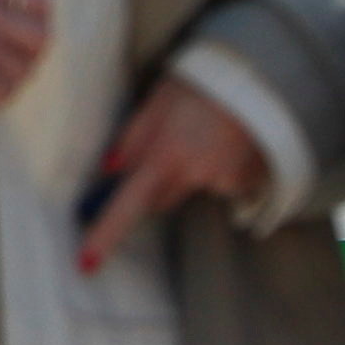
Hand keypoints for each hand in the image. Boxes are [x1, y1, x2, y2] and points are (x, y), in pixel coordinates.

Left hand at [77, 70, 271, 272]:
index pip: (128, 204)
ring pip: (192, 188)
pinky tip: (225, 139)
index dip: (106, 234)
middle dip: (152, 182)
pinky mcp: (248, 182)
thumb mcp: (156, 102)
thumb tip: (110, 169)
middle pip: (159, 199)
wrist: (258, 80)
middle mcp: (196, 176)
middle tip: (165, 144)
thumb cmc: (199, 85)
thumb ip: (132, 138)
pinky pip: (222, 182)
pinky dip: (219, 166)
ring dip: (190, 170)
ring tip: (202, 131)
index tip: (85, 263)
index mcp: (165, 156)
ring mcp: (225, 182)